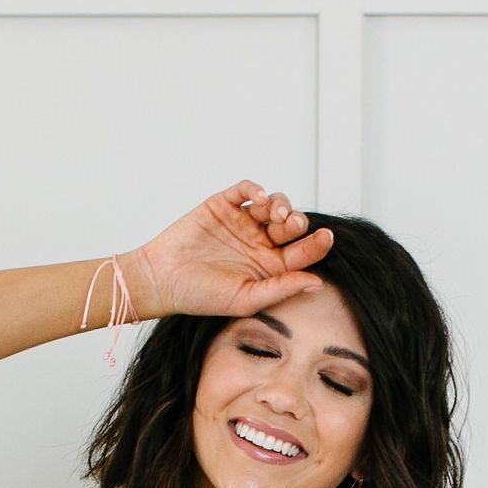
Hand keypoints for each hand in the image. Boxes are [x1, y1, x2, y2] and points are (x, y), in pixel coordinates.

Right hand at [124, 182, 333, 321]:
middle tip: (292, 225)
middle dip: (297, 221)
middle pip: (291, 225)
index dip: (317, 243)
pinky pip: (246, 190)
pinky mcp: (223, 205)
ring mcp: (242, 222)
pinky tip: (259, 198)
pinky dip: (256, 189)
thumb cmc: (201, 296)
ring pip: (274, 204)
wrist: (162, 279)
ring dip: (281, 204)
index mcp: (270, 268)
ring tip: (275, 214)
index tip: (326, 237)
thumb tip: (318, 283)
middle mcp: (260, 243)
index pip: (302, 252)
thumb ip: (282, 289)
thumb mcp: (246, 298)